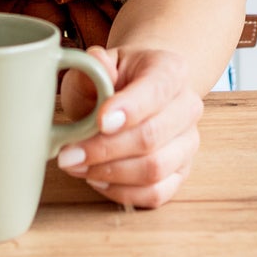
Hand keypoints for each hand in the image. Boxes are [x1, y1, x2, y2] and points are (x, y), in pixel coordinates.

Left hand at [55, 46, 202, 208]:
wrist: (134, 91)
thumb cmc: (113, 80)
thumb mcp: (96, 65)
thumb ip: (94, 65)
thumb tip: (97, 63)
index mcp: (172, 70)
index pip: (156, 90)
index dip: (129, 109)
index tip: (99, 121)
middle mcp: (187, 106)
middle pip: (151, 136)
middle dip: (104, 149)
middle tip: (68, 154)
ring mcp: (188, 142)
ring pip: (155, 169)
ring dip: (109, 173)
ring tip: (77, 166)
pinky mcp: (181, 172)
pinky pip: (155, 193)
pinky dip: (122, 191)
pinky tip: (97, 179)